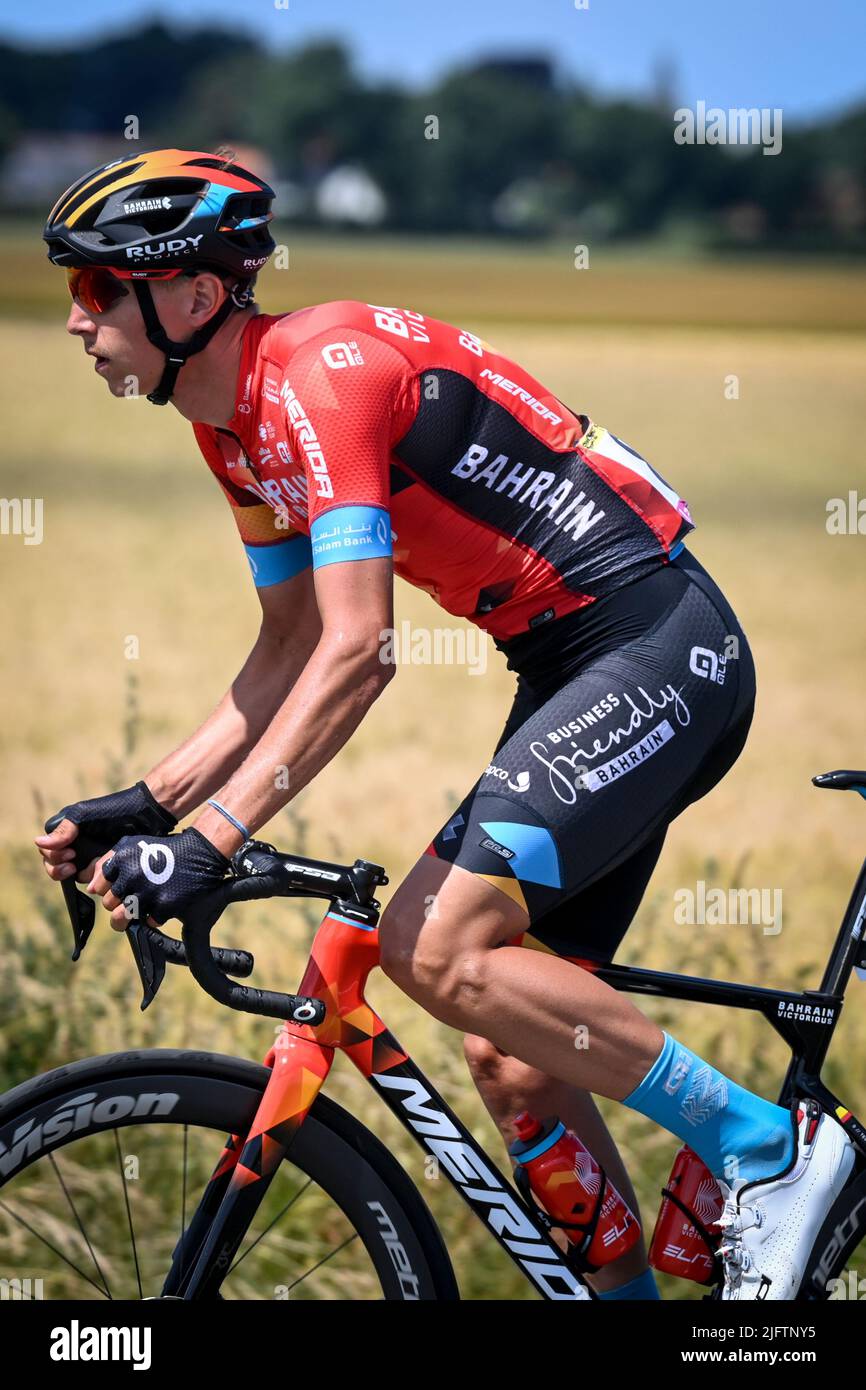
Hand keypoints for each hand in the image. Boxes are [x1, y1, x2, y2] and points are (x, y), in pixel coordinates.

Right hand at [35, 782, 176, 883]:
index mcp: (67, 831)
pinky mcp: (105, 864)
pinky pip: (95, 878)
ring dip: (83, 874)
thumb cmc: (116, 810)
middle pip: (57, 867)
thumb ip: (64, 829)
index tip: (69, 854)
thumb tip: (39, 842)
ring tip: (94, 865)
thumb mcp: (86, 816)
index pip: (47, 851)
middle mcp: (76, 844)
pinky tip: (105, 870)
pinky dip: (97, 877)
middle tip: (74, 865)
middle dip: (62, 869)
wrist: (148, 815)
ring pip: (77, 875)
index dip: (53, 857)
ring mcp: (90, 855)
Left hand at [89, 827, 229, 930]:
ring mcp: (147, 892)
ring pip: (121, 918)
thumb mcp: (132, 846)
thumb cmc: (162, 850)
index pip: (99, 887)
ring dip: (128, 916)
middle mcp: (131, 875)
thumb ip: (107, 863)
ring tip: (138, 909)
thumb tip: (91, 888)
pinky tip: (162, 904)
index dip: (109, 888)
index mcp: (121, 860)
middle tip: (134, 895)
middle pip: (108, 904)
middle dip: (119, 902)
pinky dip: (154, 917)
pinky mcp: (164, 906)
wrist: (199, 853)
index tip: (121, 885)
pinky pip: (148, 922)